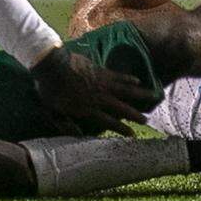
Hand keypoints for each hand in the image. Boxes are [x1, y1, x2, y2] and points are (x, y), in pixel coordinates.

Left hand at [30, 47, 158, 136]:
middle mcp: (98, 98)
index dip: (121, 129)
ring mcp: (101, 83)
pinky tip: (137, 81)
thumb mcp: (52, 112)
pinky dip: (128, 79)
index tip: (131, 134)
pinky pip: (118, 76)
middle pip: (120, 108)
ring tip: (151, 99)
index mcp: (86, 109)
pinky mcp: (101, 71)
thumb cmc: (48, 89)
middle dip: (134, 115)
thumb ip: (65, 124)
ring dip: (138, 96)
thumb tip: (78, 134)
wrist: (51, 65)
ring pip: (124, 91)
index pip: (108, 122)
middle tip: (145, 120)